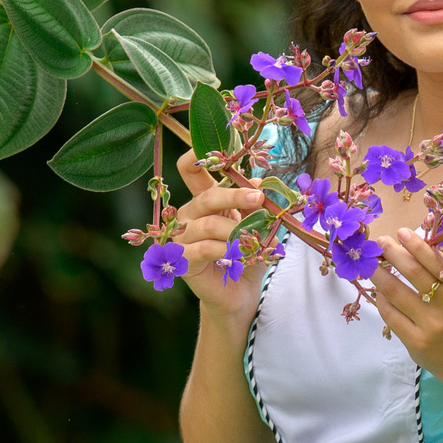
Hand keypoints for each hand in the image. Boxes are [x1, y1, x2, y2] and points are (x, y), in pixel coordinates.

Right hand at [171, 150, 267, 322]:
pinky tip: (240, 254)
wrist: (239, 294)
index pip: (191, 170)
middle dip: (235, 195)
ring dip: (237, 230)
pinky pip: (204, 248)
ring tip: (255, 239)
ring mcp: (182, 237)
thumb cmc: (246, 256)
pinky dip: (226, 250)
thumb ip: (254, 205)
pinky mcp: (184, 260)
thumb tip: (259, 182)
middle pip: (206, 196)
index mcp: (205, 201)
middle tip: (259, 199)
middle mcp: (189, 215)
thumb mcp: (255, 226)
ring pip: (209, 224)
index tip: (220, 148)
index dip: (196, 155)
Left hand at [376, 227, 442, 377]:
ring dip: (379, 274)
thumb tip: (415, 243)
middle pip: (414, 273)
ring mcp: (431, 326)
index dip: (416, 245)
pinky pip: (391, 314)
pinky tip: (379, 291)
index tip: (401, 232)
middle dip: (393, 253)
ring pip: (396, 292)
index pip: (435, 261)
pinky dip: (381, 299)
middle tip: (381, 242)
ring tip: (371, 264)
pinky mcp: (416, 342)